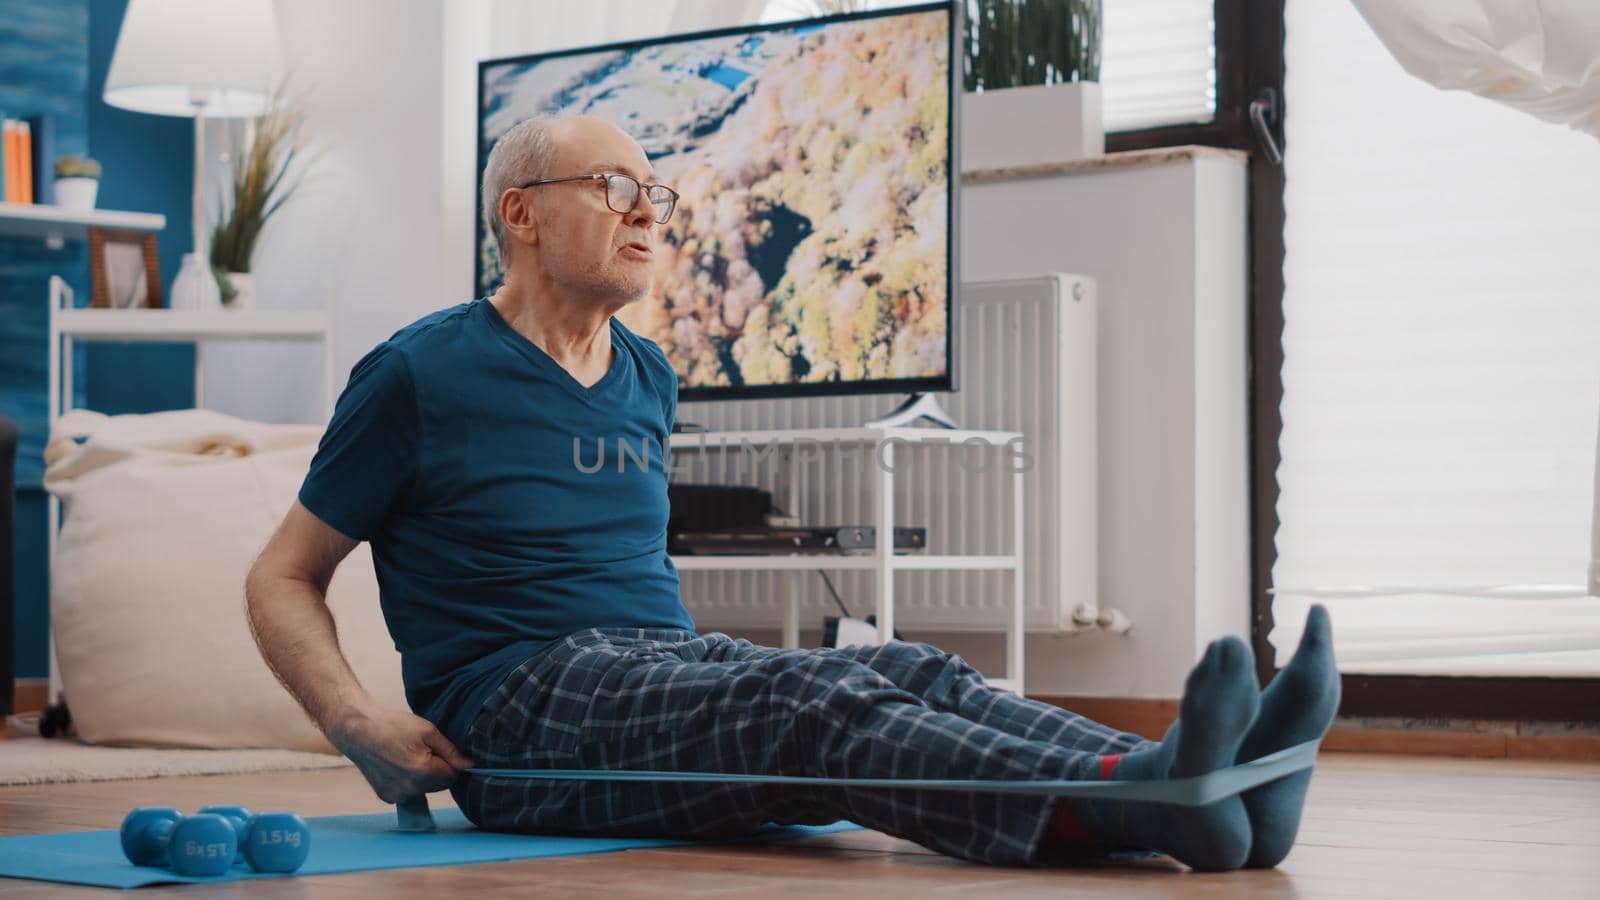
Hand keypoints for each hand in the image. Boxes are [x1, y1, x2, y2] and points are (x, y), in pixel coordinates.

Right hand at [328, 706, 474, 803]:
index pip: (453, 775)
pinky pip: (410, 793)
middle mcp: (410, 789)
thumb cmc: (393, 726)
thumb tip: (471, 765)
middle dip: (437, 770)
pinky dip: (409, 783)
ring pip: (425, 790)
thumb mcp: (428, 731)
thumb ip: (451, 751)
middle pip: (440, 785)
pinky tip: (398, 766)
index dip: (449, 761)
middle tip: (422, 750)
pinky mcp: (387, 798)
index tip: (437, 749)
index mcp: (423, 772)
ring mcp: (397, 796)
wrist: (358, 731)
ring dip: (424, 778)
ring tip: (408, 757)